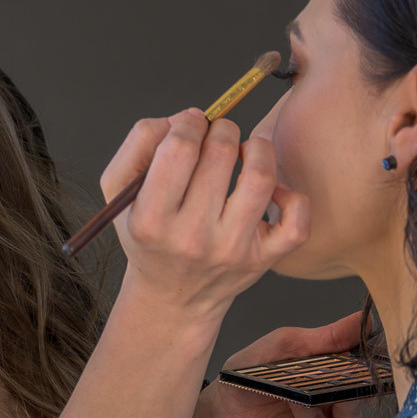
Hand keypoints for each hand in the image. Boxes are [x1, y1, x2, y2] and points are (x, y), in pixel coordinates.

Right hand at [104, 115, 309, 332]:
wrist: (172, 298)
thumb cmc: (149, 236)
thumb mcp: (120, 194)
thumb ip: (139, 144)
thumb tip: (184, 118)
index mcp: (151, 220)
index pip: (180, 148)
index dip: (189, 122)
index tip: (191, 126)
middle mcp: (191, 239)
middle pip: (221, 154)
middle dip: (221, 129)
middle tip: (216, 136)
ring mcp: (231, 250)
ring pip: (261, 178)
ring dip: (258, 148)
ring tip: (246, 150)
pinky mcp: (263, 260)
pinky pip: (296, 221)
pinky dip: (291, 196)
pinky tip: (272, 191)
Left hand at [188, 311, 368, 417]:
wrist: (216, 417)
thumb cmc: (247, 379)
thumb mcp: (284, 346)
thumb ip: (324, 336)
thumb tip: (366, 318)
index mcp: (335, 368)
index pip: (367, 356)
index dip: (370, 345)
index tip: (368, 331)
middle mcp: (339, 396)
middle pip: (367, 383)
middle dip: (359, 369)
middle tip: (347, 357)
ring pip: (353, 407)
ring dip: (335, 391)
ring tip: (312, 380)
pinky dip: (312, 415)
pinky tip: (296, 402)